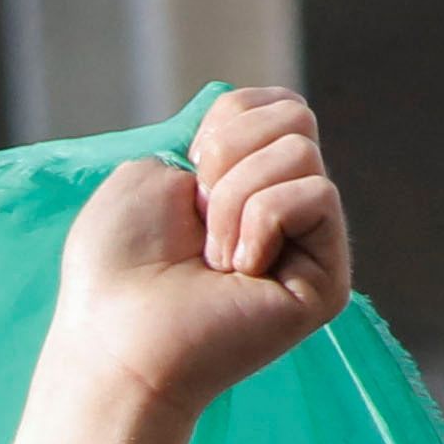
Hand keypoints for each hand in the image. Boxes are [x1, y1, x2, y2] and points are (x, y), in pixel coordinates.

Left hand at [44, 90, 349, 430]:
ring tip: (211, 259)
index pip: (274, 104)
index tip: (186, 178)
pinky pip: (315, 195)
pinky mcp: (328, 277)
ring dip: (234, 199)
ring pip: (300, 153)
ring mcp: (310, 242)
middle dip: (228, 156)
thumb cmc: (115, 266)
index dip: (224, 126)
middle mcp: (284, 208)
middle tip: (196, 221)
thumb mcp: (150, 170)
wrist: (115, 339)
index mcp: (247, 181)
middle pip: (295, 116)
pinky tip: (237, 274)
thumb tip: (267, 122)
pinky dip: (259, 223)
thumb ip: (216, 131)